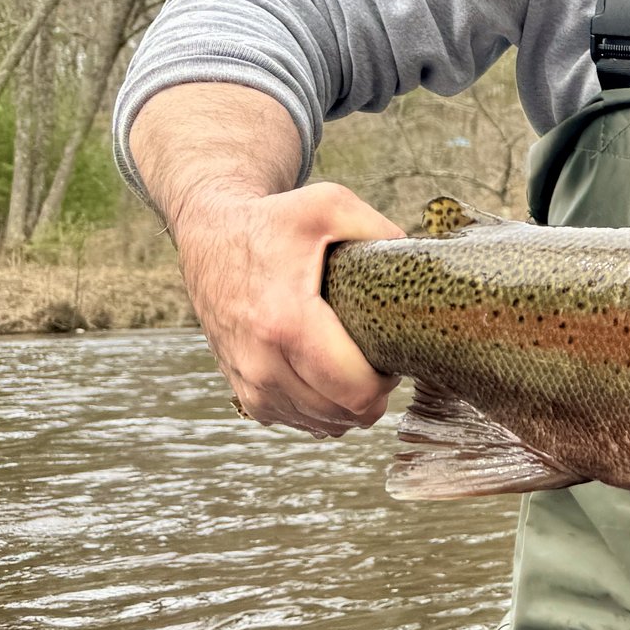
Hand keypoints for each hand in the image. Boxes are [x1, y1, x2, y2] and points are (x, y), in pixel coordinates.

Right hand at [170, 180, 401, 435]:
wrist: (210, 234)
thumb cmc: (273, 221)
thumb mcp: (330, 205)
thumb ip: (381, 230)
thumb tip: (420, 262)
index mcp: (286, 322)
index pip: (354, 390)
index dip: (388, 380)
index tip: (392, 352)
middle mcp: (262, 363)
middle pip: (345, 415)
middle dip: (374, 393)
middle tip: (378, 358)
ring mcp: (250, 384)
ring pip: (324, 425)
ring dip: (348, 403)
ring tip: (353, 362)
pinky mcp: (243, 394)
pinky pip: (299, 422)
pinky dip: (322, 408)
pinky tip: (328, 375)